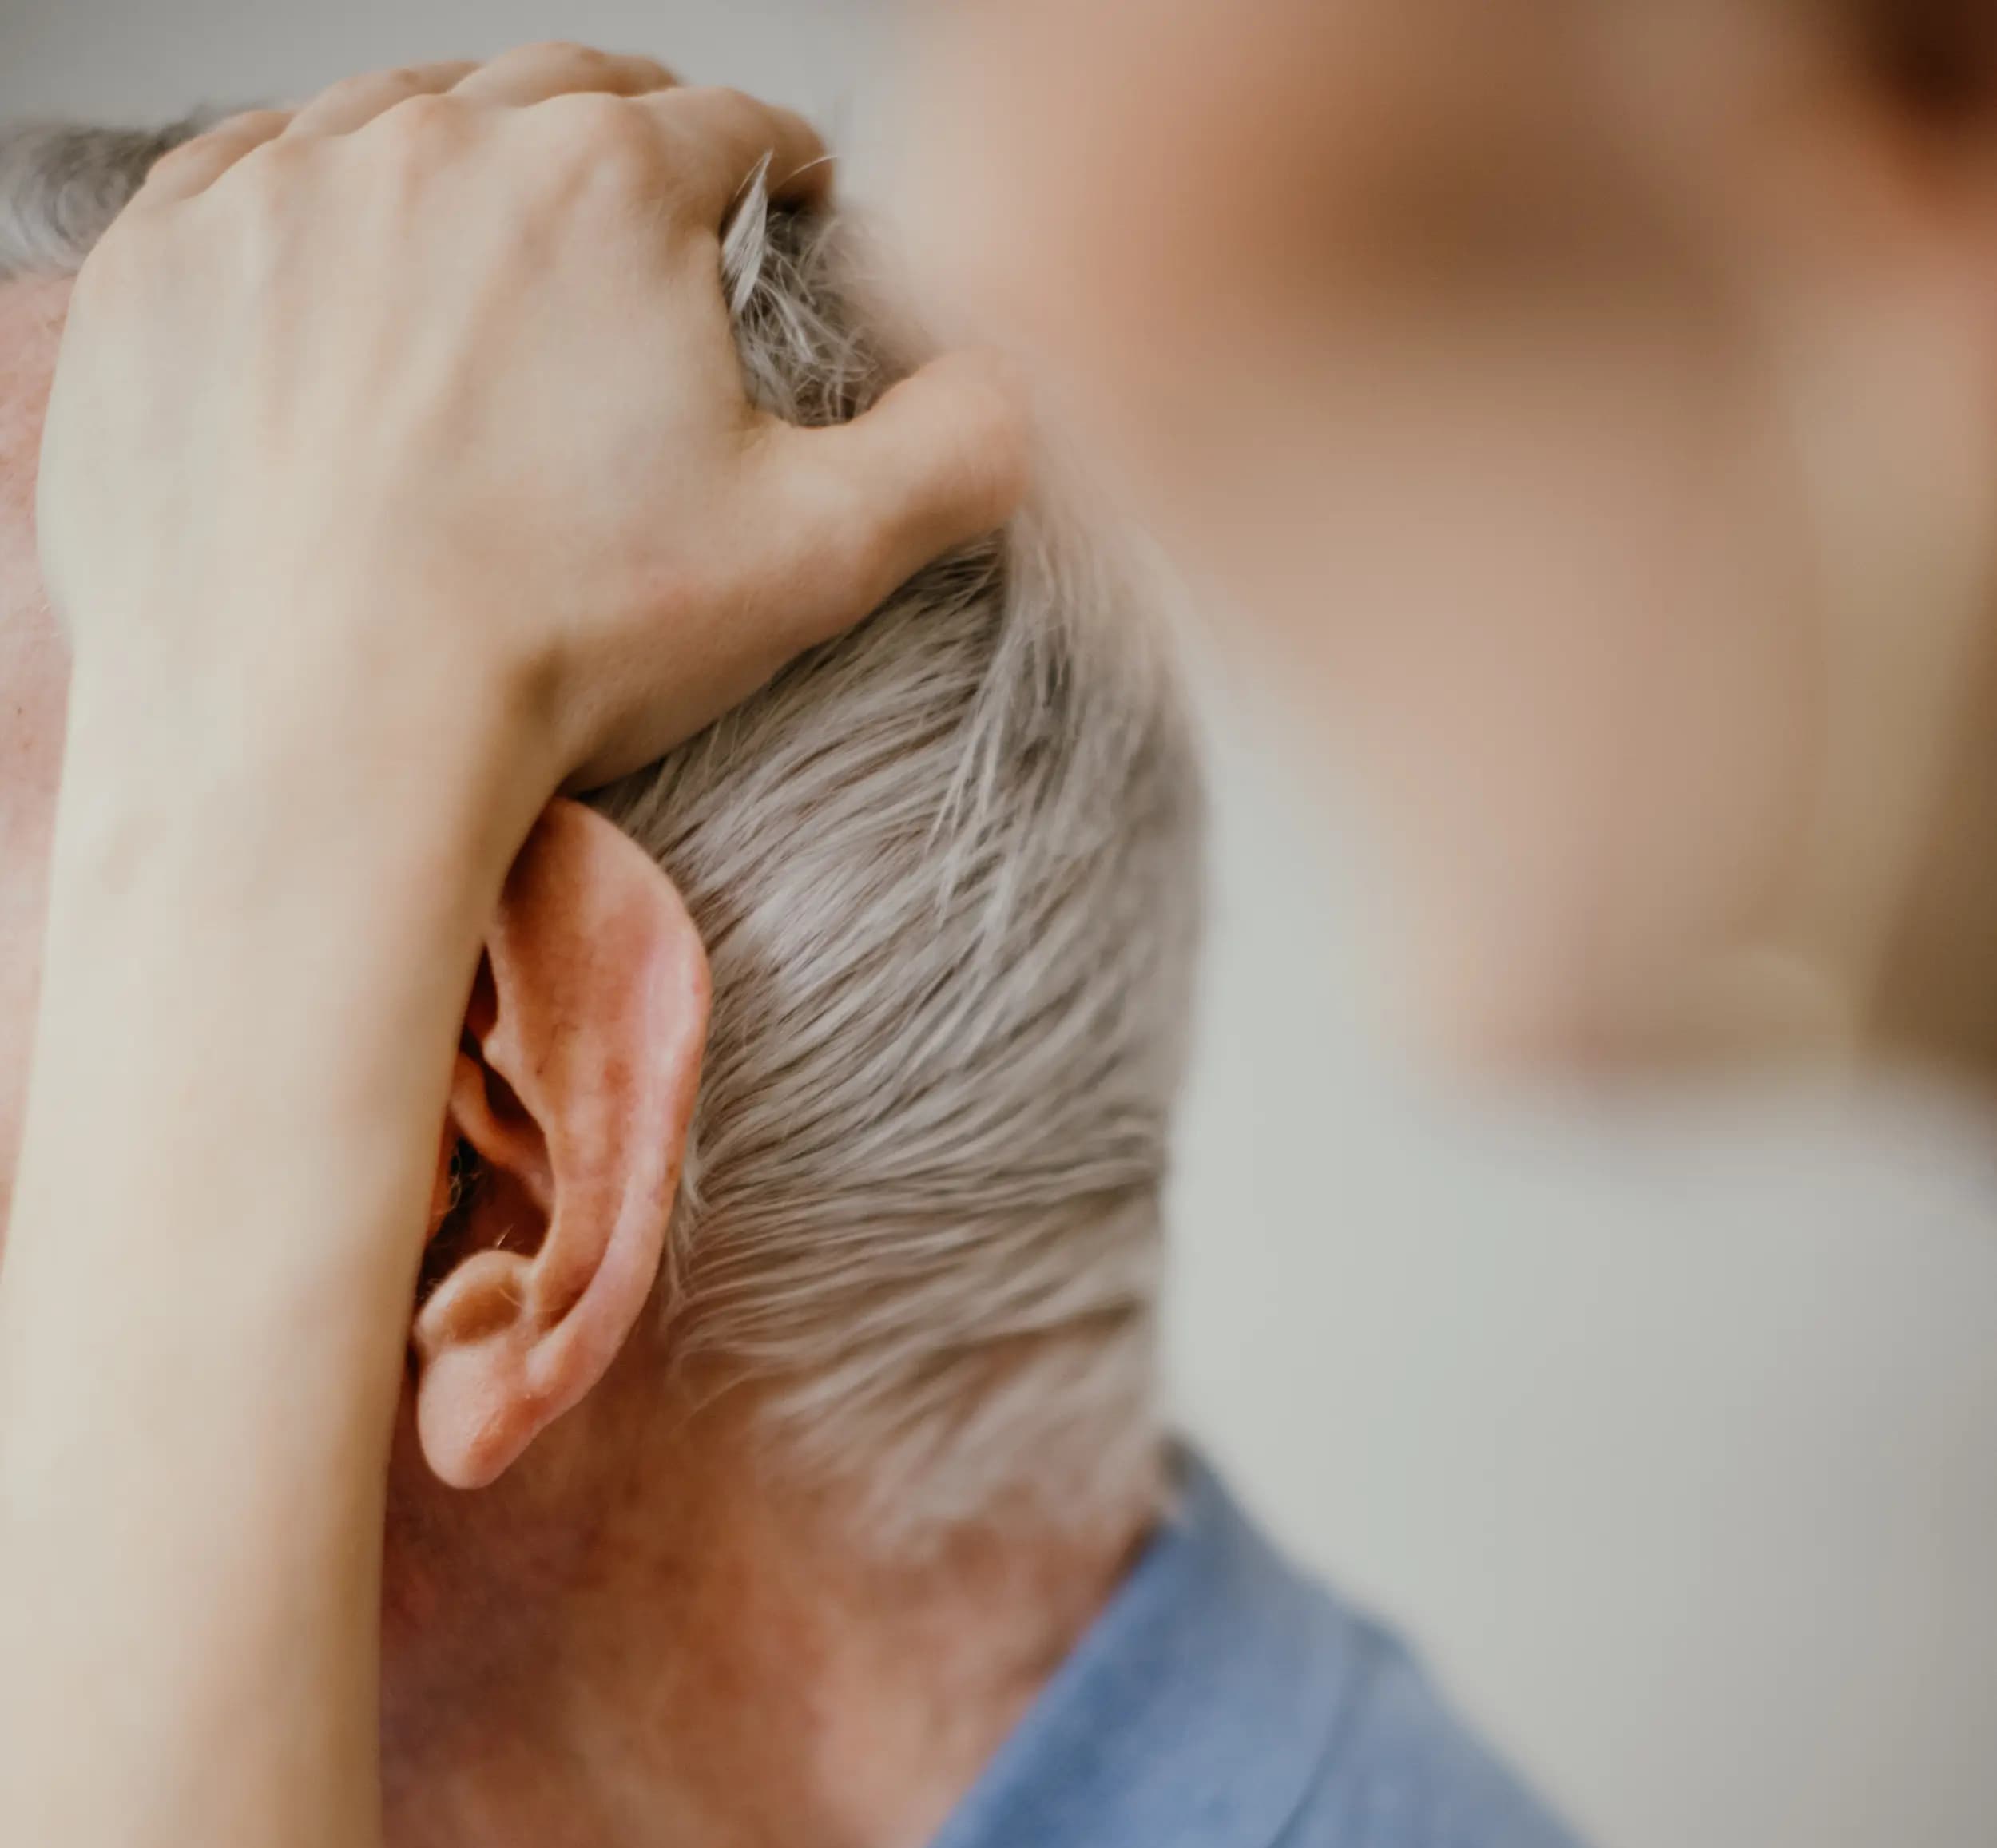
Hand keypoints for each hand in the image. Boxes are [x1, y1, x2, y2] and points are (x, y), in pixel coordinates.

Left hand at [37, 46, 1023, 795]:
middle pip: (552, 99)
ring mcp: (279, 192)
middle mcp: (434, 144)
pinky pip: (239, 186)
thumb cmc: (550, 650)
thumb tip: (1018, 388)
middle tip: (639, 214)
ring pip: (390, 128)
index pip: (725, 129)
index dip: (775, 167)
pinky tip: (332, 292)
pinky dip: (297, 216)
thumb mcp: (814, 559)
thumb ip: (954, 453)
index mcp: (607, 182)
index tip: (781, 198)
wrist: (316, 739)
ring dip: (452, 172)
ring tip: (482, 259)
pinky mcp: (162, 267)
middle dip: (613, 146)